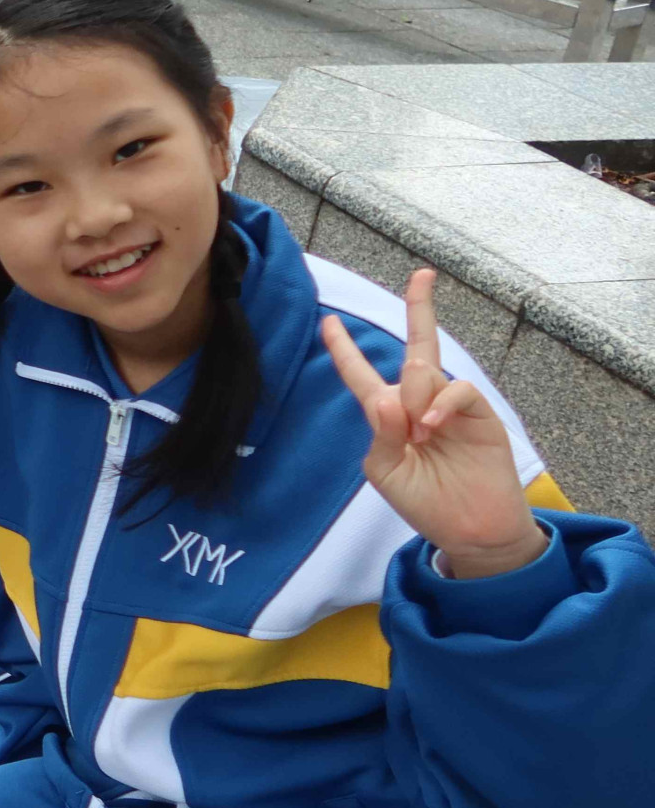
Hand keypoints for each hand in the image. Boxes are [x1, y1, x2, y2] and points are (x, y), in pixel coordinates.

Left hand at [320, 269, 546, 579]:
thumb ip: (382, 436)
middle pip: (416, 347)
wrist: (470, 530)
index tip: (328, 321)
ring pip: (426, 371)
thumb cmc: (424, 502)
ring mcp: (450, 406)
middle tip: (422, 276)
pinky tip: (431, 426)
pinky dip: (440, 403)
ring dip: (416, 397)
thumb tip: (388, 397)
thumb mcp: (388, 472)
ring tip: (420, 435)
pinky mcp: (479, 414)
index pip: (361, 375)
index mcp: (387, 416)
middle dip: (419, 307)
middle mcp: (418, 402)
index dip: (344, 349)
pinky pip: (457, 388)